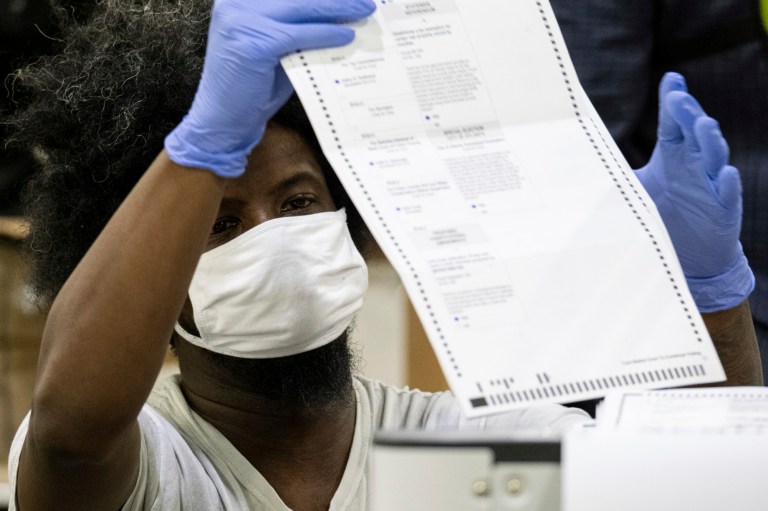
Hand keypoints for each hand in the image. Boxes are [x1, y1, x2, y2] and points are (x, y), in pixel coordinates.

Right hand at [165, 0, 375, 176]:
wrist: (222, 121)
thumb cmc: (250, 88)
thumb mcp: (274, 48)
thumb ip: (296, 29)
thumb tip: (337, 17)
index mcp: (239, 1)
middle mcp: (237, 4)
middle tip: (364, 0)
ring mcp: (242, 21)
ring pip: (302, 7)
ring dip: (338, 9)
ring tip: (363, 12)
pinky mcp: (255, 43)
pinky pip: (300, 34)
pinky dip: (326, 34)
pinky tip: (346, 38)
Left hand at [635, 72, 753, 311]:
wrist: (688, 253)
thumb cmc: (661, 212)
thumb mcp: (634, 187)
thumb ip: (615, 168)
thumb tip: (581, 152)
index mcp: (674, 153)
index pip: (674, 122)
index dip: (673, 99)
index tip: (672, 78)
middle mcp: (696, 163)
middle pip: (694, 132)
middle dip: (688, 114)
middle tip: (678, 99)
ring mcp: (712, 185)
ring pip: (715, 158)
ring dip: (711, 142)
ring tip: (704, 125)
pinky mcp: (724, 209)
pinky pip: (727, 195)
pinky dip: (727, 184)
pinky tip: (726, 174)